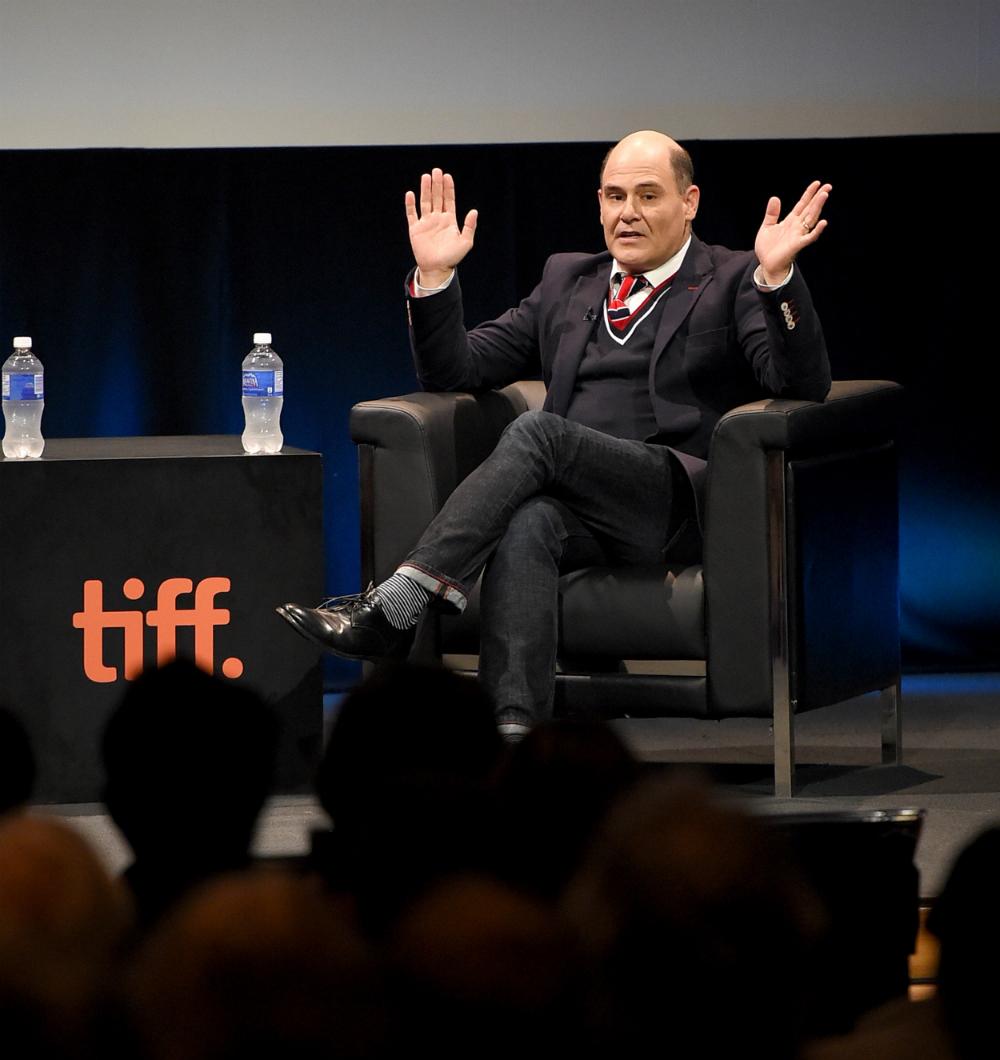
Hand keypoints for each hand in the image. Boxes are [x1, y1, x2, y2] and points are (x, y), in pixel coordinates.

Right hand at [404, 168, 478, 287]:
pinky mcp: (415, 229)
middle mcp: (437, 219)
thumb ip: (469, 226)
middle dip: (437, 184)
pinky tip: (410, 194)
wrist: (437, 269)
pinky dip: (410, 204)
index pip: (449, 200)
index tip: (447, 176)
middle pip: (437, 197)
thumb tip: (474, 211)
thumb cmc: (452, 258)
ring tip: (425, 177)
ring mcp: (426, 223)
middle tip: (436, 171)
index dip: (448, 188)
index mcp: (449, 220)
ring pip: (425, 202)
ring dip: (425, 190)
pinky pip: (412, 214)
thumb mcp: (465, 242)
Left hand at [754, 180, 830, 284]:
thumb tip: (774, 198)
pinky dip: (816, 230)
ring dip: (818, 207)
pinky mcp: (797, 245)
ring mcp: (798, 235)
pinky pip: (809, 237)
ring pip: (811, 219)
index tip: (817, 183)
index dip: (809, 194)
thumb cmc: (768, 248)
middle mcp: (797, 226)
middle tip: (828, 186)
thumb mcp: (767, 227)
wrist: (766, 265)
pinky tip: (823, 223)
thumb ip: (772, 213)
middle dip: (818, 198)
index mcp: (790, 221)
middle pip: (810, 209)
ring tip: (824, 195)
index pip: (802, 204)